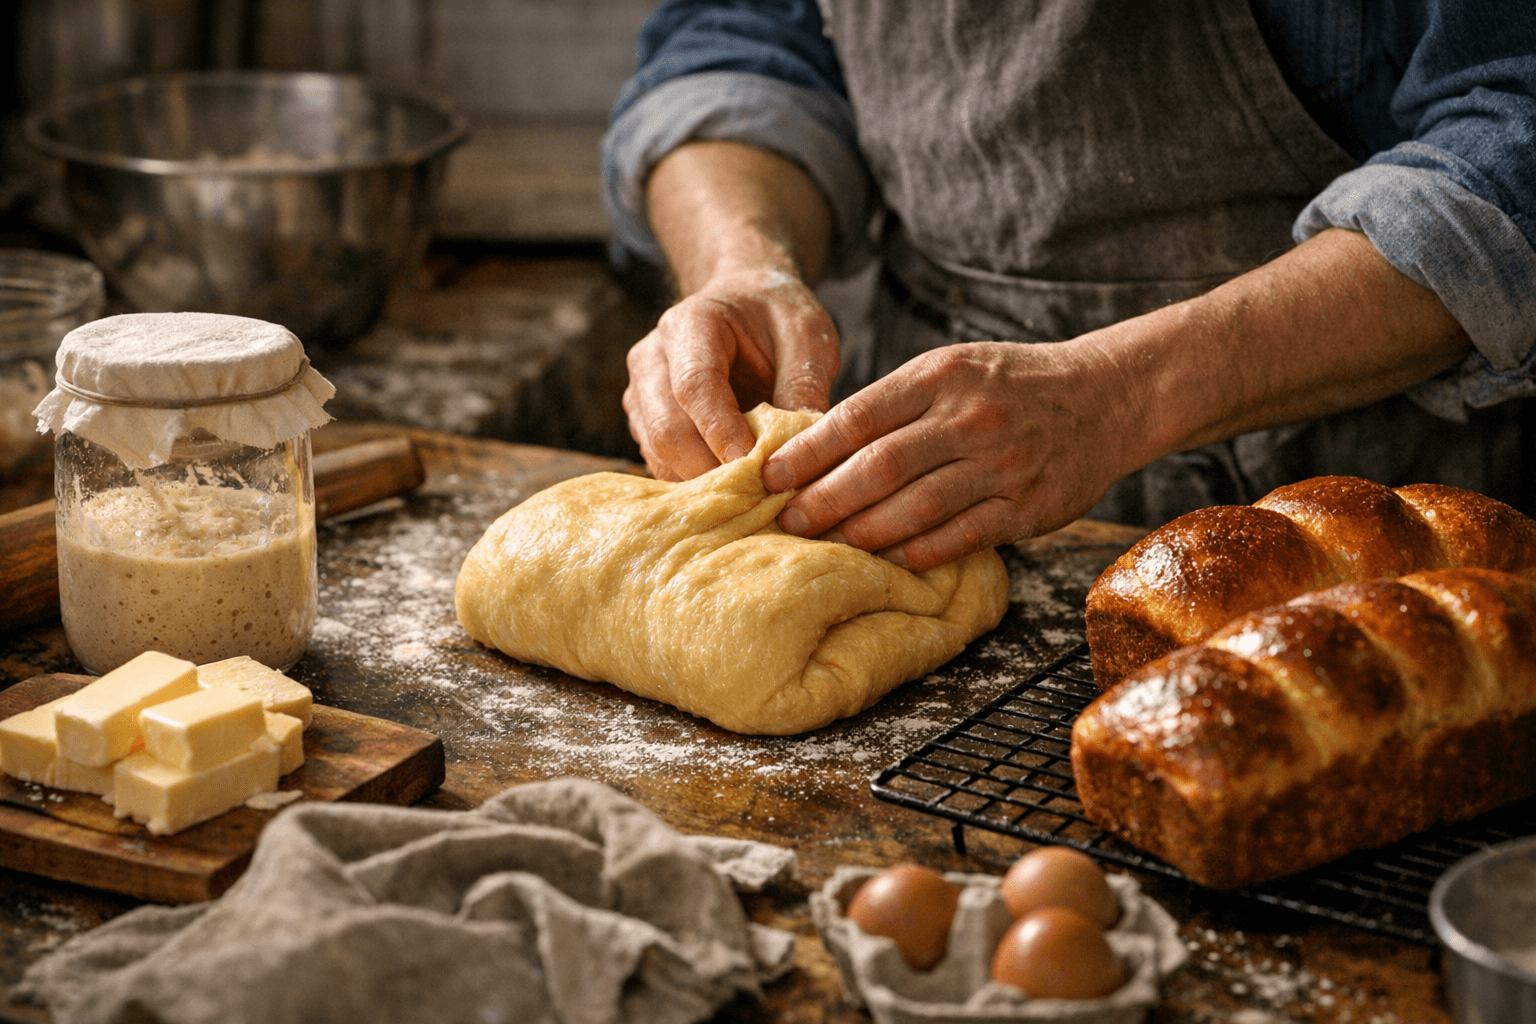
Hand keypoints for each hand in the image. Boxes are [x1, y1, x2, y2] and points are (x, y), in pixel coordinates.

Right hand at [623, 267, 839, 480]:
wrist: (744, 305)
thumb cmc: (776, 317)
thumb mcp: (807, 334)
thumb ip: (805, 384)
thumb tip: (802, 446)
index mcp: (690, 324)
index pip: (695, 385)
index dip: (721, 430)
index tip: (755, 464)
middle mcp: (652, 358)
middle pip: (666, 428)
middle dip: (711, 470)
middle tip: (760, 495)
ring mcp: (642, 393)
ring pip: (658, 453)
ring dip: (701, 484)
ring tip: (750, 497)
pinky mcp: (644, 422)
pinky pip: (661, 463)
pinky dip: (693, 484)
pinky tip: (732, 491)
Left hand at [760, 341, 1137, 571]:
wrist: (1102, 397)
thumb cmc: (1007, 386)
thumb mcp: (950, 370)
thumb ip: (893, 404)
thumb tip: (815, 447)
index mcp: (941, 376)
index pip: (859, 417)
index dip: (809, 451)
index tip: (771, 476)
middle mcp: (970, 417)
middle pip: (881, 467)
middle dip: (825, 499)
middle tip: (787, 522)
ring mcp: (1002, 463)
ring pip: (916, 508)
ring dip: (863, 532)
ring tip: (826, 546)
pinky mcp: (1027, 506)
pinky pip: (960, 537)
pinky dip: (917, 553)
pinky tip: (885, 561)